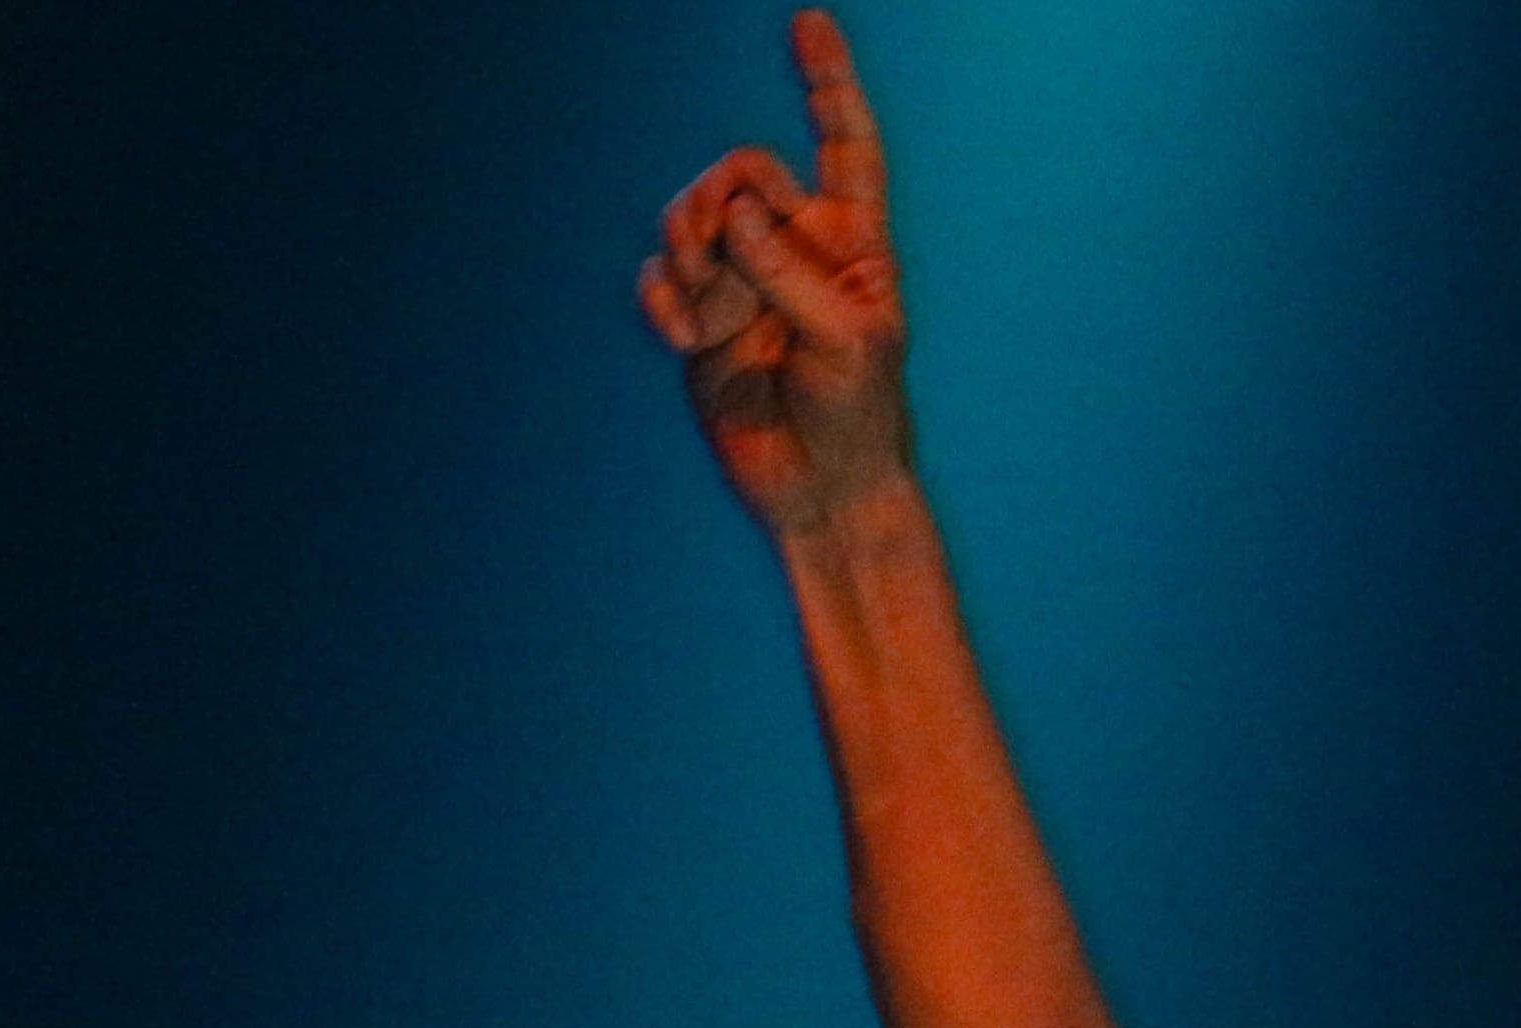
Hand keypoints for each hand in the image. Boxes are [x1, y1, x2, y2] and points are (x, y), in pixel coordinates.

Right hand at [636, 11, 909, 534]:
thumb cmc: (860, 415)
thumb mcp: (850, 339)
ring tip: (710, 310)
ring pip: (692, 215)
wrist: (821, 488)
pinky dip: (664, 299)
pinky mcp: (698, 316)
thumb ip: (792, 271)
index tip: (808, 22)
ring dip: (690, 252)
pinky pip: (661, 275)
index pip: (845, 144)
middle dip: (724, 203)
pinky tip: (682, 338)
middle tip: (723, 256)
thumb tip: (734, 213)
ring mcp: (743, 278)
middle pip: (743, 170)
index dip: (828, 83)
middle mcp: (794, 246)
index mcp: (852, 239)